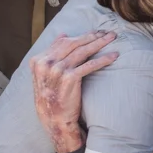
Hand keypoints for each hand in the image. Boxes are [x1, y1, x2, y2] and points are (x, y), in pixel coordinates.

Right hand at [30, 31, 117, 152]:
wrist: (54, 119)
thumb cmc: (52, 96)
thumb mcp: (46, 75)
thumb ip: (52, 54)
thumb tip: (62, 34)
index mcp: (38, 60)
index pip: (63, 42)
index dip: (81, 36)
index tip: (95, 32)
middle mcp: (46, 63)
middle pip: (73, 44)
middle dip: (92, 36)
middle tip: (107, 32)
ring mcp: (57, 70)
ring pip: (82, 51)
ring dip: (99, 43)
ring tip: (112, 38)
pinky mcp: (69, 78)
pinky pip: (89, 65)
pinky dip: (103, 59)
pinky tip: (114, 56)